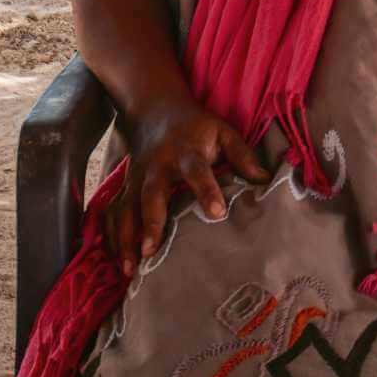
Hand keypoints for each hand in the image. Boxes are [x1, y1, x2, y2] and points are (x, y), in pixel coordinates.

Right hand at [105, 97, 269, 276]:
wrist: (155, 107)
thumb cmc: (196, 126)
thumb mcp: (223, 131)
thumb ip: (243, 155)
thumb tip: (266, 181)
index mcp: (186, 152)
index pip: (197, 171)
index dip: (207, 190)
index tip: (218, 213)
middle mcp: (157, 167)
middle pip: (151, 194)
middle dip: (151, 222)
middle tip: (152, 251)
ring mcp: (136, 178)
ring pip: (126, 208)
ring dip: (126, 237)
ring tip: (131, 268)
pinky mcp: (125, 186)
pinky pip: (113, 212)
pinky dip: (111, 236)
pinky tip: (117, 261)